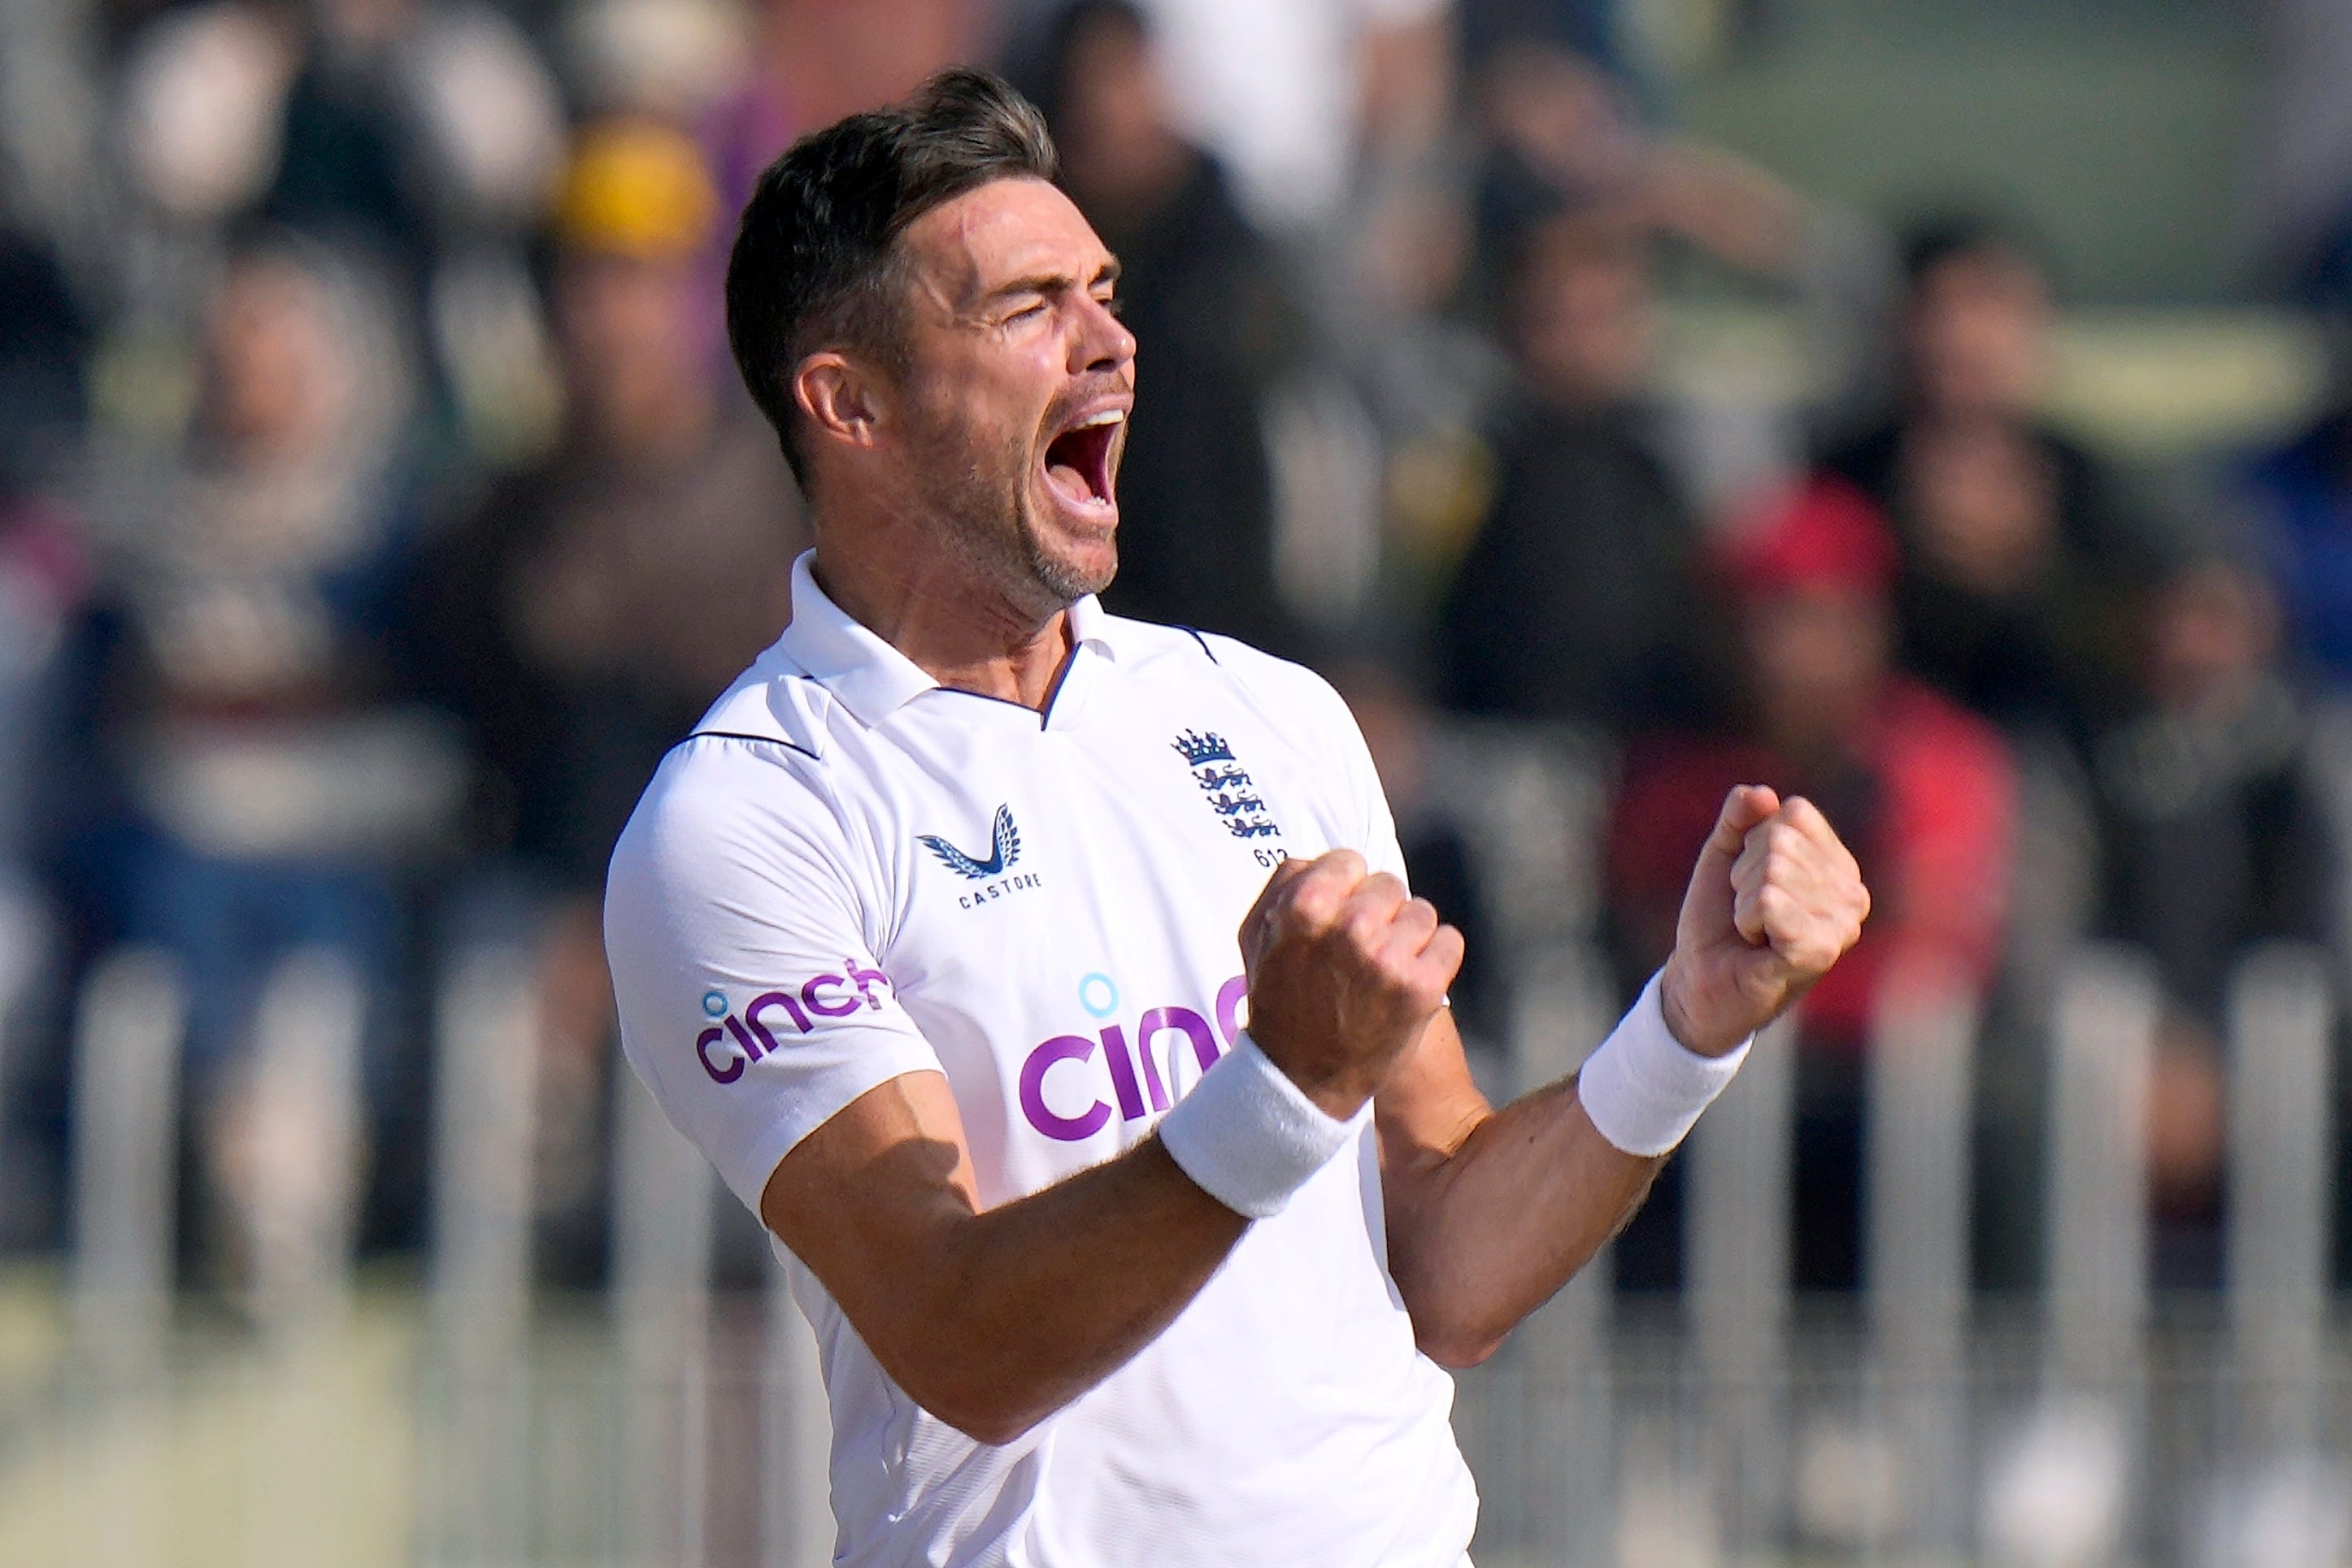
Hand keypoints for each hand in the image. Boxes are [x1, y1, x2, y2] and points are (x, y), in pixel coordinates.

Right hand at [1238, 851, 1463, 1118]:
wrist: (1303, 1083)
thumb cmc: (1278, 1004)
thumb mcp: (1256, 938)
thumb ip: (1285, 885)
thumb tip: (1324, 859)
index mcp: (1305, 907)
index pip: (1349, 861)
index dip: (1345, 890)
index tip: (1338, 918)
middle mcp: (1349, 928)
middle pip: (1388, 886)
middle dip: (1378, 913)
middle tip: (1359, 953)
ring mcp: (1388, 959)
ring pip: (1422, 913)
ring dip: (1407, 936)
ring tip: (1382, 971)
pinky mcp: (1421, 988)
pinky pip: (1449, 941)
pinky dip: (1435, 958)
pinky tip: (1410, 981)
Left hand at [1659, 786, 1868, 1056]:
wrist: (1700, 980)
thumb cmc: (1719, 920)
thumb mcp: (1724, 856)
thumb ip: (1739, 817)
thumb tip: (1763, 794)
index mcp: (1837, 863)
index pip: (1795, 813)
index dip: (1754, 841)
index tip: (1749, 879)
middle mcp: (1851, 892)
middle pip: (1780, 842)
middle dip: (1745, 874)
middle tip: (1748, 911)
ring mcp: (1841, 924)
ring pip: (1773, 870)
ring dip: (1744, 901)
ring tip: (1753, 929)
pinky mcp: (1820, 951)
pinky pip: (1771, 901)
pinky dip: (1747, 918)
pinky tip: (1758, 944)